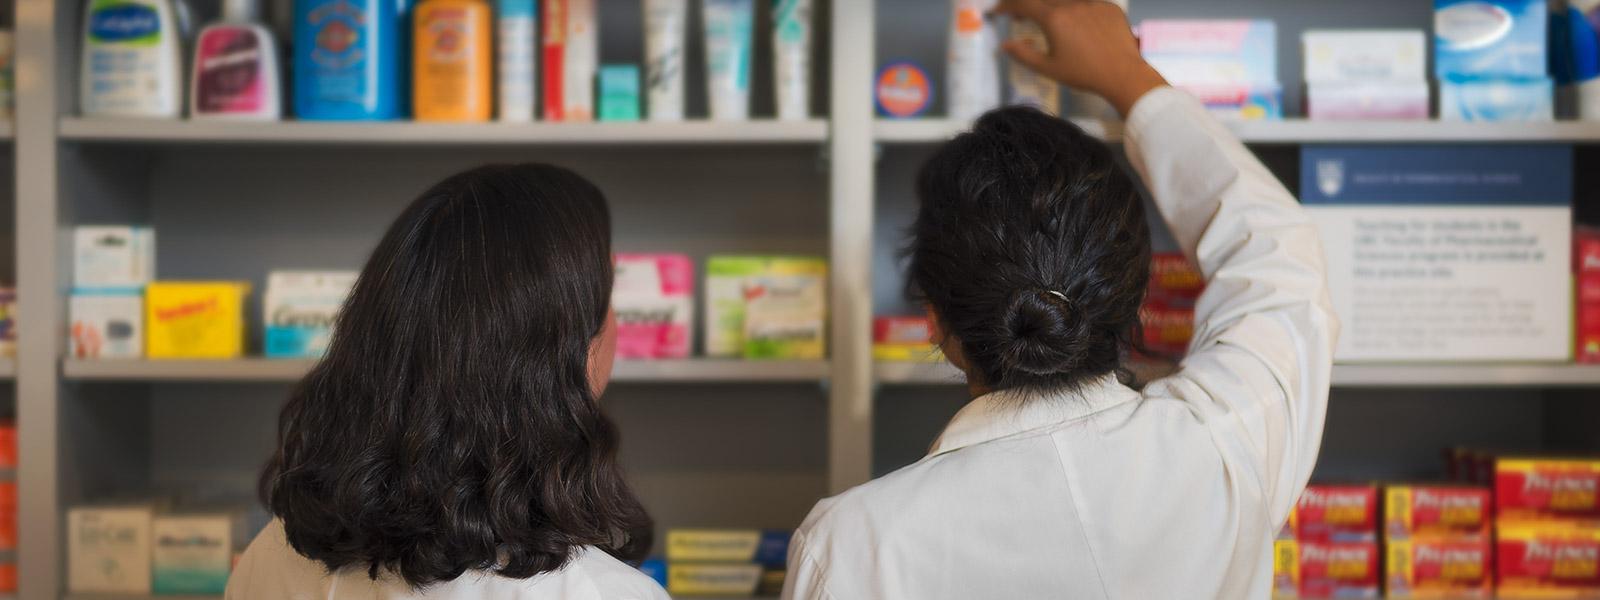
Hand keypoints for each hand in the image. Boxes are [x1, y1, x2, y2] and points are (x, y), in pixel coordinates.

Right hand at [993, 0, 1167, 117]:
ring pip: (1066, 0)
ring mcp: (1093, 3)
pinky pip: (1088, 4)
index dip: (1007, 6)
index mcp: (1054, 19)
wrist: (1123, 74)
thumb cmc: (1083, 74)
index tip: (998, 11)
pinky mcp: (1110, 7)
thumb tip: (1005, 45)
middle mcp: (1072, 4)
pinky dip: (1077, 11)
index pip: (1024, 4)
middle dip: (1028, 5)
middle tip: (1020, 17)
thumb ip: (1024, 55)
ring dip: (1053, 7)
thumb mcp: (1049, 69)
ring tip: (1052, 22)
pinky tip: (1080, 28)